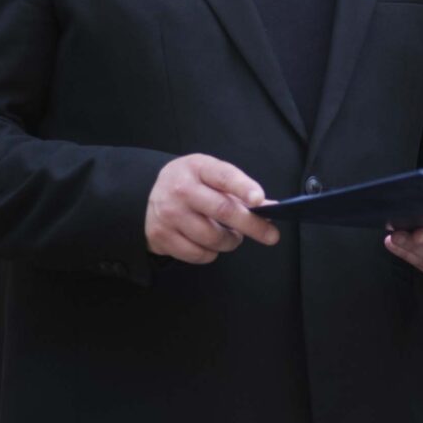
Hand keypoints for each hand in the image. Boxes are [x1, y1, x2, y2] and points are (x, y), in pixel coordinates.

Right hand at [144, 154, 279, 263]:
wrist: (151, 194)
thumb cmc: (193, 184)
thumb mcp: (213, 176)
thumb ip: (241, 190)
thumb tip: (271, 208)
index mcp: (198, 167)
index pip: (224, 176)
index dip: (243, 188)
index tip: (259, 200)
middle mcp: (181, 189)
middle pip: (223, 210)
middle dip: (252, 225)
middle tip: (271, 235)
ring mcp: (169, 214)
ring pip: (213, 238)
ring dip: (231, 241)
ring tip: (231, 236)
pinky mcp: (161, 237)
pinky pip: (198, 254)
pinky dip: (211, 253)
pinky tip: (209, 243)